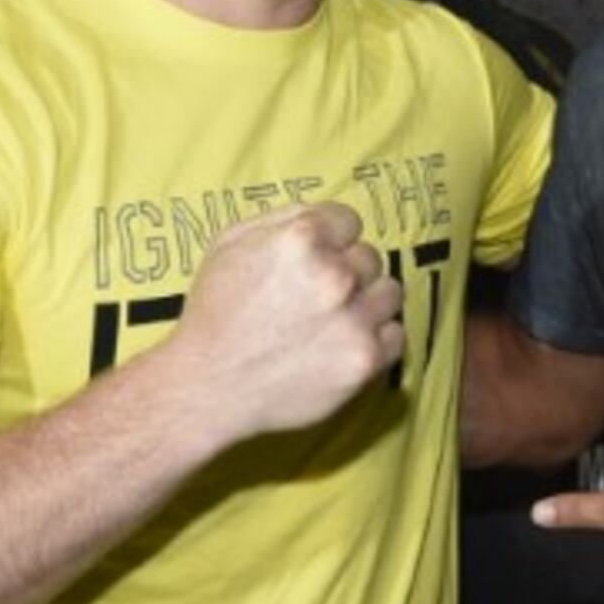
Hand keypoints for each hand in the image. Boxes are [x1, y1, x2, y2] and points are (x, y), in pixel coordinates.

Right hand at [157, 203, 403, 439]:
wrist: (208, 386)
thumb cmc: (214, 313)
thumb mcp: (230, 243)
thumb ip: (283, 219)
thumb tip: (324, 217)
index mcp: (302, 239)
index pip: (349, 221)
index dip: (331, 240)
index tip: (318, 260)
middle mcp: (335, 276)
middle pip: (370, 258)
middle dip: (347, 273)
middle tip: (317, 297)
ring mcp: (353, 320)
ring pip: (390, 293)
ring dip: (367, 303)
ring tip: (334, 321)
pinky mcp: (364, 360)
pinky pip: (396, 336)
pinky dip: (376, 340)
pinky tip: (345, 345)